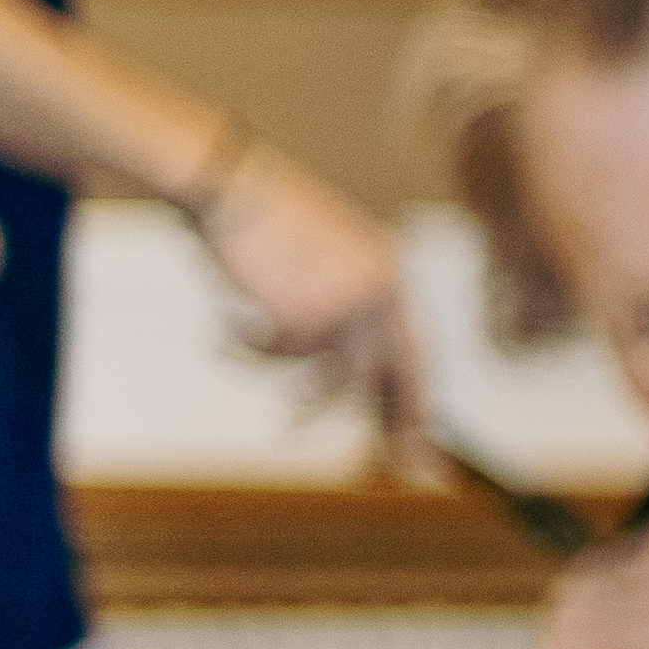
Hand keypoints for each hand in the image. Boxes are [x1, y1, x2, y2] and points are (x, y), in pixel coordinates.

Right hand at [192, 145, 427, 436]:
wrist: (226, 181)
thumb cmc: (261, 222)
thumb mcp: (325, 262)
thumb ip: (349, 310)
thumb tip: (361, 376)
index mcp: (392, 271)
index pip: (418, 349)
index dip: (421, 399)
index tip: (425, 441)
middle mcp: (383, 288)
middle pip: (403, 374)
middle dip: (404, 426)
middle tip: (402, 468)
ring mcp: (347, 302)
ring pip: (333, 383)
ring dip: (304, 412)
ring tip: (282, 432)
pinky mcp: (307, 314)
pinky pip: (277, 358)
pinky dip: (247, 351)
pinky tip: (223, 327)